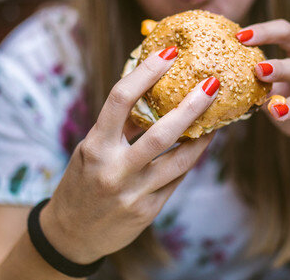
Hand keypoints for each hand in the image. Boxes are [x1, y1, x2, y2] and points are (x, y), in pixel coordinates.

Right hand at [40, 47, 218, 263]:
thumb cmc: (82, 182)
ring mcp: (133, 192)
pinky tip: (201, 144)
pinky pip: (177, 180)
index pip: (121, 99)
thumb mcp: (91, 150)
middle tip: (213, 83)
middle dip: (192, 105)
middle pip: (161, 132)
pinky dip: (190, 159)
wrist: (71, 235)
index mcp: (95, 146)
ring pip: (180, 160)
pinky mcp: (148, 210)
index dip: (147, 72)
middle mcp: (114, 169)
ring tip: (218, 117)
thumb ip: (119, 126)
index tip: (169, 53)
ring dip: (203, 136)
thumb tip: (154, 91)